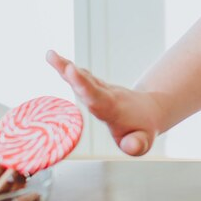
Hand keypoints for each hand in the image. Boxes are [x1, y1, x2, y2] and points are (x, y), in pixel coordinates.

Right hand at [46, 50, 160, 155]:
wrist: (151, 111)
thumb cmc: (143, 130)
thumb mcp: (144, 141)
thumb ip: (136, 145)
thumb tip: (130, 146)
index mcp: (113, 109)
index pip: (96, 97)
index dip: (83, 85)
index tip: (71, 70)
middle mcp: (107, 95)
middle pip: (87, 84)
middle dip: (72, 74)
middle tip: (56, 59)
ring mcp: (102, 90)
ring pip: (84, 77)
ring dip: (65, 66)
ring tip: (50, 54)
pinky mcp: (97, 88)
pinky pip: (82, 77)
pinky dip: (68, 69)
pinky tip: (54, 59)